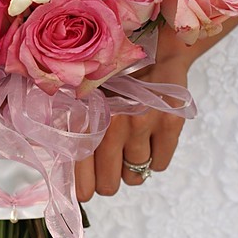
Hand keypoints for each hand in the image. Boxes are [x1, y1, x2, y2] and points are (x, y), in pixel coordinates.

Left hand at [75, 26, 193, 200]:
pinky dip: (155, 158)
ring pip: (135, 176)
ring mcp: (145, 124)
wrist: (155, 48)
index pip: (81, 175)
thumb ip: (74, 130)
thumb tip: (66, 174)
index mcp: (89, 118)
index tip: (86, 190)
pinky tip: (150, 137)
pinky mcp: (171, 124)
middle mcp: (115, 123)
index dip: (84, 189)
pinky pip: (159, 165)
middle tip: (110, 167)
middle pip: (109, 185)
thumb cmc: (113, 78)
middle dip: (108, 180)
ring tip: (131, 142)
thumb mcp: (86, 98)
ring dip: (132, 166)